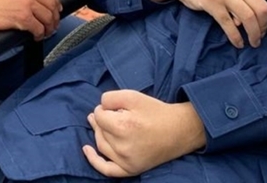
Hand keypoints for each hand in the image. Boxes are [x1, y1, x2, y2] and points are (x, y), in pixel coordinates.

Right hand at [0, 0, 60, 39]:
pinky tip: (36, 36)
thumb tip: (41, 0)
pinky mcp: (23, 17)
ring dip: (49, 27)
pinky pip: (39, 28)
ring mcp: (26, 2)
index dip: (55, 1)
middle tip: (52, 25)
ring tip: (45, 32)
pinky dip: (40, 34)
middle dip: (54, 17)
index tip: (56, 9)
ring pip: (48, 17)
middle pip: (51, 3)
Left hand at [82, 90, 204, 176]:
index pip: (99, 116)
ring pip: (101, 145)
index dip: (104, 108)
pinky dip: (95, 161)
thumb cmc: (156, 112)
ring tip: (102, 124)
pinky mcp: (131, 170)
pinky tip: (87, 150)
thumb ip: (110, 98)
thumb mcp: (133, 95)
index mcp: (124, 127)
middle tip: (109, 112)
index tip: (114, 107)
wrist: (179, 131)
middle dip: (102, 120)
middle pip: (100, 131)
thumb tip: (98, 108)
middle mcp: (123, 147)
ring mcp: (126, 161)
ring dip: (99, 133)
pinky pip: (107, 170)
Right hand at [145, 0, 266, 47]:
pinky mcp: (211, 3)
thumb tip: (255, 18)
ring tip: (253, 42)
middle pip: (261, 7)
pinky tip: (237, 43)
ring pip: (248, 18)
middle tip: (261, 34)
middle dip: (264, 25)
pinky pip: (229, 25)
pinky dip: (236, 37)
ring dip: (254, 34)